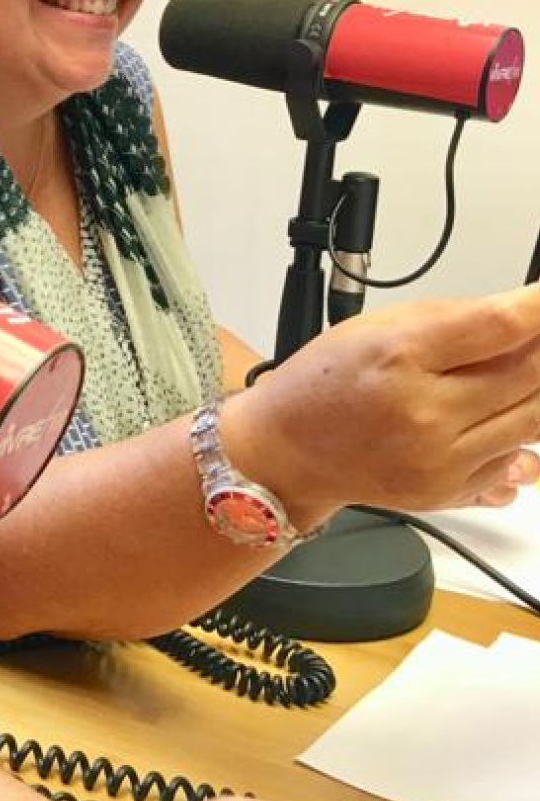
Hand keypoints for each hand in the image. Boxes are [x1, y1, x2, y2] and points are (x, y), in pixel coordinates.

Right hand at [224, 284, 539, 520]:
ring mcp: (440, 459)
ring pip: (532, 419)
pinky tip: (492, 415)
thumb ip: (450, 319)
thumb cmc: (323, 385)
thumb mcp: (373, 328)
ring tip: (516, 373)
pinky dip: (517, 434)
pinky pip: (514, 460)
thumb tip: (521, 319)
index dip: (539, 309)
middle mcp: (424, 412)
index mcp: (399, 356)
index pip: (498, 325)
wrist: (286, 451)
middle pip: (528, 373)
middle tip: (534, 337)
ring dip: (534, 390)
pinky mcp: (450, 491)